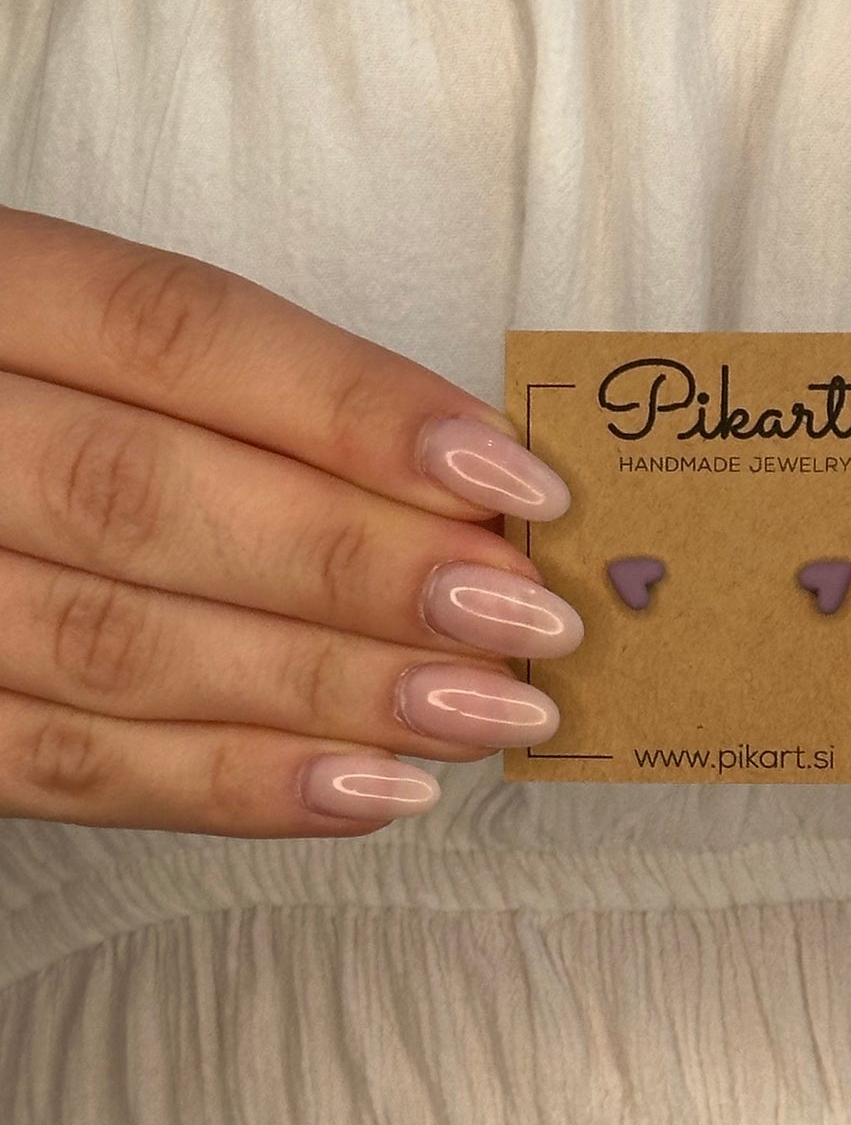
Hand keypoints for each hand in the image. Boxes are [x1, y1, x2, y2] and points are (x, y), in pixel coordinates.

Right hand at [0, 208, 579, 836]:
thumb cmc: (44, 405)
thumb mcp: (95, 340)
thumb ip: (250, 397)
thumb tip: (467, 481)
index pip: (181, 333)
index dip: (360, 410)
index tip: (517, 482)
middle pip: (151, 499)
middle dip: (365, 567)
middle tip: (528, 618)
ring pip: (119, 648)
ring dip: (333, 690)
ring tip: (485, 713)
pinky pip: (64, 769)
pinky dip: (234, 788)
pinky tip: (376, 791)